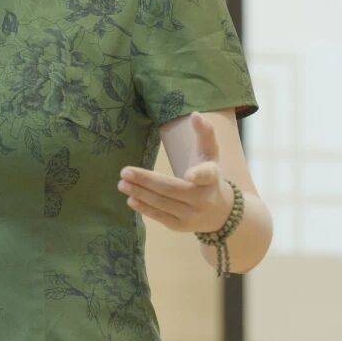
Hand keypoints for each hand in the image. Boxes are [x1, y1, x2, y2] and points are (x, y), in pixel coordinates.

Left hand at [117, 111, 232, 232]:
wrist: (219, 211)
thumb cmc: (209, 176)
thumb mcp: (210, 154)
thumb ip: (205, 134)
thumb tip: (195, 114)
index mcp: (212, 178)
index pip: (207, 175)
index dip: (199, 174)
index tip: (189, 174)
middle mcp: (203, 199)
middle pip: (173, 189)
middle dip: (147, 181)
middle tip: (125, 171)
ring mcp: (192, 215)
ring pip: (163, 204)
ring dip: (140, 194)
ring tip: (122, 183)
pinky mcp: (181, 226)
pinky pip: (161, 217)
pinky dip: (145, 209)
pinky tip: (131, 199)